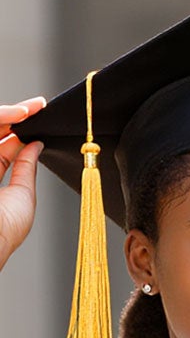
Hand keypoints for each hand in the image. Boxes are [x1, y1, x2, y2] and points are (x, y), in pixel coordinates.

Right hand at [0, 100, 45, 272]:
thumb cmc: (4, 231)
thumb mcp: (22, 196)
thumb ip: (26, 169)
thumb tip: (36, 145)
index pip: (1, 147)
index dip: (18, 130)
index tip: (38, 116)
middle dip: (14, 116)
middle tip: (37, 106)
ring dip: (6, 115)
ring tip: (28, 110)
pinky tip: (15, 116)